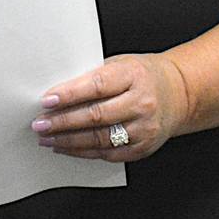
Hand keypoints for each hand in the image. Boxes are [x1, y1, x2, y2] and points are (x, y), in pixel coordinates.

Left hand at [32, 52, 190, 162]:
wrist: (179, 94)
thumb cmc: (143, 76)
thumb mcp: (121, 65)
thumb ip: (93, 77)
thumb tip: (56, 92)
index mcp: (134, 76)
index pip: (97, 86)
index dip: (69, 95)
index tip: (46, 100)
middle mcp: (142, 103)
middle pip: (96, 116)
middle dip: (62, 122)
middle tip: (39, 124)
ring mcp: (144, 128)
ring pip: (99, 139)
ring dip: (68, 140)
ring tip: (46, 137)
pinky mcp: (142, 147)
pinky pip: (107, 154)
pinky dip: (83, 151)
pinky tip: (65, 147)